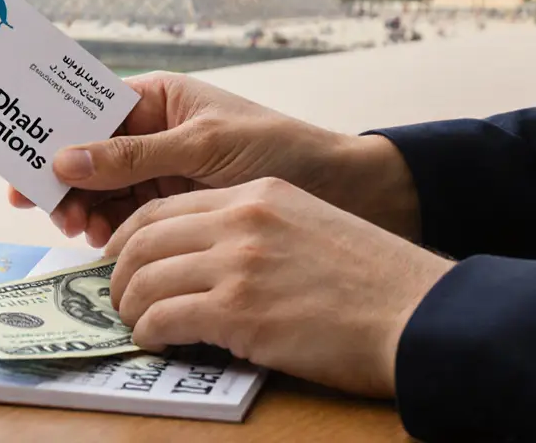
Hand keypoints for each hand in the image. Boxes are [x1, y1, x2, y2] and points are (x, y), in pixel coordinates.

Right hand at [8, 72, 419, 246]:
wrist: (350, 194)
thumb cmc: (282, 149)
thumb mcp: (204, 147)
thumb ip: (133, 156)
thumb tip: (63, 158)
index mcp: (155, 99)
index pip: (85, 110)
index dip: (48, 133)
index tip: (19, 164)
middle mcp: (149, 133)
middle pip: (83, 155)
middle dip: (63, 181)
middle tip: (54, 213)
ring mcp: (158, 173)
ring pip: (97, 191)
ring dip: (82, 210)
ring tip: (82, 232)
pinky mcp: (172, 210)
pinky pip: (123, 218)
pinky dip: (107, 230)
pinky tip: (103, 243)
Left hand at [104, 178, 452, 396]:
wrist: (418, 313)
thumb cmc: (371, 281)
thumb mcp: (307, 223)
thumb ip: (253, 228)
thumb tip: (203, 256)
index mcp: (256, 194)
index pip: (165, 206)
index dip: (130, 236)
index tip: (119, 259)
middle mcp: (241, 219)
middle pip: (145, 239)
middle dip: (119, 273)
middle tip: (117, 297)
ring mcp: (238, 263)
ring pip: (145, 279)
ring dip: (130, 307)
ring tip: (135, 324)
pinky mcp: (239, 310)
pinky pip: (164, 317)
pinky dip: (149, 332)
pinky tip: (155, 341)